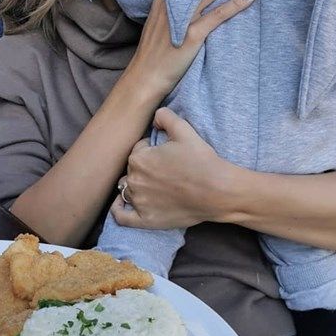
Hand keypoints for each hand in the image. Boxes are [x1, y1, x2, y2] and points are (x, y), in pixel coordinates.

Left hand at [110, 107, 244, 228]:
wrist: (218, 191)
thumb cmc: (201, 160)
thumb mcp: (184, 129)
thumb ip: (165, 116)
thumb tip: (155, 117)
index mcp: (138, 159)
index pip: (137, 150)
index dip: (151, 149)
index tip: (166, 154)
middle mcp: (134, 180)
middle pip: (132, 170)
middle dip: (144, 167)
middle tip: (165, 169)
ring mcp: (139, 202)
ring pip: (127, 190)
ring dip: (135, 185)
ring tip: (152, 185)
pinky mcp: (146, 220)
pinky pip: (122, 217)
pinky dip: (118, 209)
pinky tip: (121, 203)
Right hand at [125, 0, 253, 100]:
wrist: (144, 77)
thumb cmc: (152, 54)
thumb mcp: (156, 25)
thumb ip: (169, 10)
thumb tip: (186, 3)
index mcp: (162, 0)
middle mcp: (173, 4)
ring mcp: (183, 19)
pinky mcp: (193, 35)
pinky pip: (218, 15)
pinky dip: (235, 5)